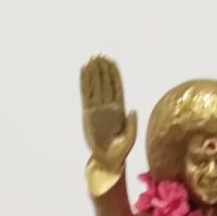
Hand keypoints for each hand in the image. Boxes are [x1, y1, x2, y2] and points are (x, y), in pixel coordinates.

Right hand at [80, 55, 136, 173]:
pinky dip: (84, 83)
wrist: (107, 160)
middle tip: (100, 55)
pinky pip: (85, 95)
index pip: (117, 87)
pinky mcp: (87, 113)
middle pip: (105, 84)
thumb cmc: (120, 151)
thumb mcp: (130, 138)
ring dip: (93, 73)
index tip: (112, 62)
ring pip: (95, 87)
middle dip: (103, 70)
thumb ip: (132, 124)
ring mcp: (97, 109)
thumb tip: (133, 109)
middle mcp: (108, 107)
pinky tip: (83, 72)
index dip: (114, 75)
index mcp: (119, 110)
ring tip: (91, 59)